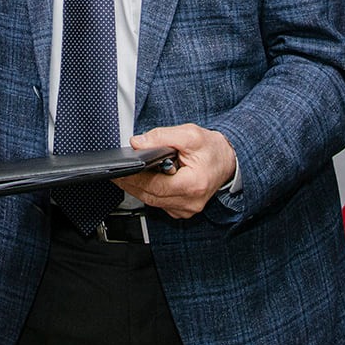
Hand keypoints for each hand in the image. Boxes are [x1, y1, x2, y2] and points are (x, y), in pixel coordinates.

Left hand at [121, 123, 235, 217]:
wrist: (229, 160)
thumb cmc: (213, 149)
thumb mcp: (190, 134)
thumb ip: (162, 136)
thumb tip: (137, 143)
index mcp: (193, 185)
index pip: (154, 186)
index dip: (135, 177)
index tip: (120, 169)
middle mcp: (190, 202)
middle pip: (150, 196)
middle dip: (131, 183)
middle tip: (115, 172)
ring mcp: (187, 209)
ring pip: (153, 202)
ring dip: (138, 188)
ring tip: (124, 174)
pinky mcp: (183, 210)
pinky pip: (160, 203)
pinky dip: (149, 192)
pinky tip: (142, 181)